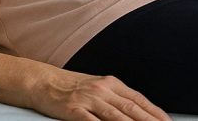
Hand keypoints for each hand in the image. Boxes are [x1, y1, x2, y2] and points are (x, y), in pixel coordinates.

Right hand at [32, 70, 170, 120]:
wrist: (43, 81)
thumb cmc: (71, 87)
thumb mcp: (97, 88)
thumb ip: (115, 99)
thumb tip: (135, 111)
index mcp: (111, 84)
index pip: (138, 100)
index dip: (154, 112)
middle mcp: (103, 90)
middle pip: (131, 109)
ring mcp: (88, 99)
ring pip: (116, 116)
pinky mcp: (73, 109)